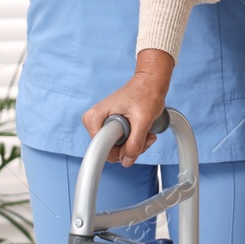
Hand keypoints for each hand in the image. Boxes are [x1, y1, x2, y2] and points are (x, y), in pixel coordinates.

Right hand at [82, 50, 173, 165]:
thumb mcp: (143, 120)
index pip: (101, 150)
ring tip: (146, 131)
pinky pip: (121, 145)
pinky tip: (143, 131)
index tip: (134, 139)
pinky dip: (134, 142)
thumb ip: (135, 143)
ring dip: (135, 145)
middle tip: (144, 135)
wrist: (150, 82)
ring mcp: (102, 125)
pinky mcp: (110, 127)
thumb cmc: (146, 93)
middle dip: (131, 148)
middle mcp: (94, 122)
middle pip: (110, 152)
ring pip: (117, 150)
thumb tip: (127, 161)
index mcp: (94, 118)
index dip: (120, 151)